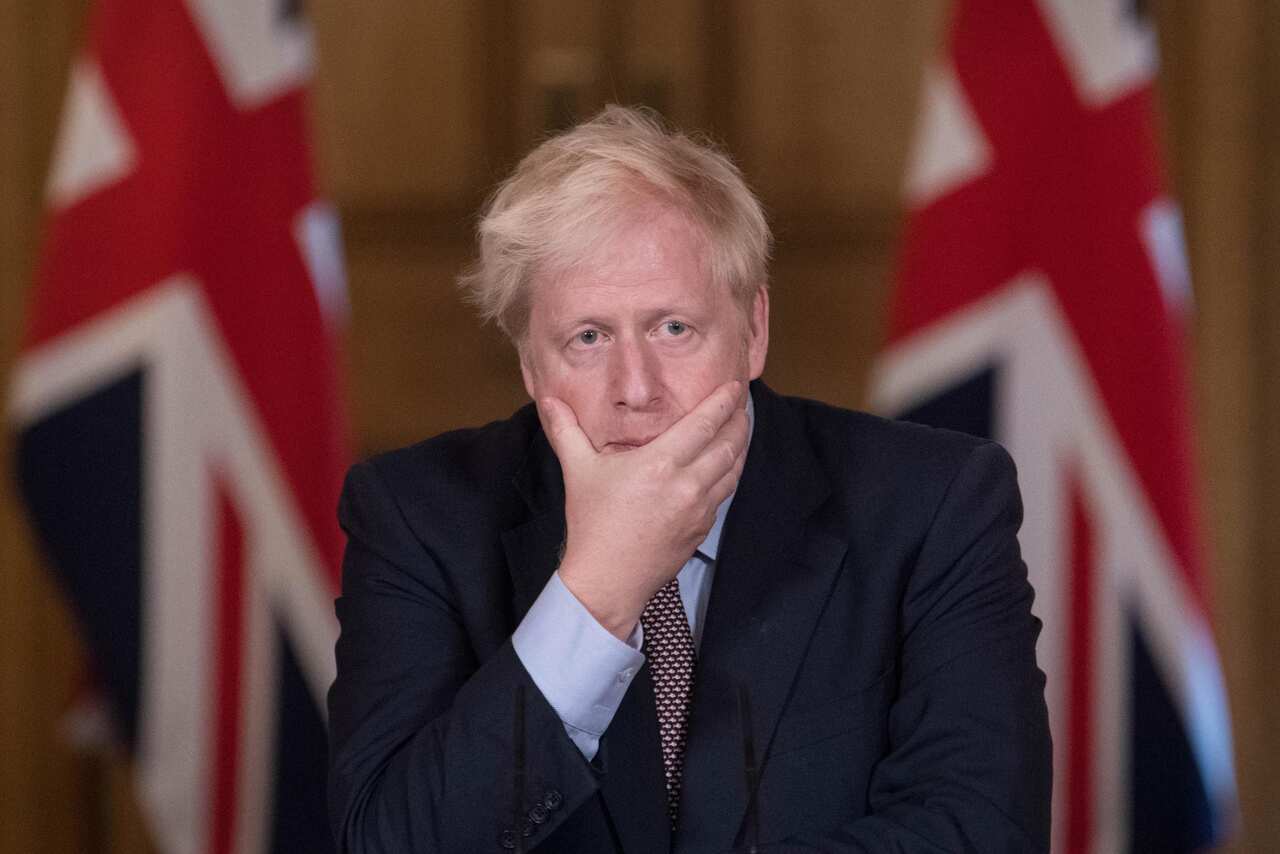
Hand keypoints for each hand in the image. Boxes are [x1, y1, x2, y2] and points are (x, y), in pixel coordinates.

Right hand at [538, 380, 749, 639]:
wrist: (607, 581)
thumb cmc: (592, 524)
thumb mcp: (578, 470)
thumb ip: (566, 430)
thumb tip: (548, 400)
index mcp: (659, 464)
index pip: (705, 424)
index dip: (724, 401)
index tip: (735, 385)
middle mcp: (687, 484)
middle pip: (729, 444)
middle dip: (739, 419)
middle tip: (741, 402)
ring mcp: (699, 509)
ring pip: (734, 469)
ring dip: (740, 445)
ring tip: (740, 428)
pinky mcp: (703, 528)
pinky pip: (725, 493)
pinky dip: (730, 473)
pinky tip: (726, 465)